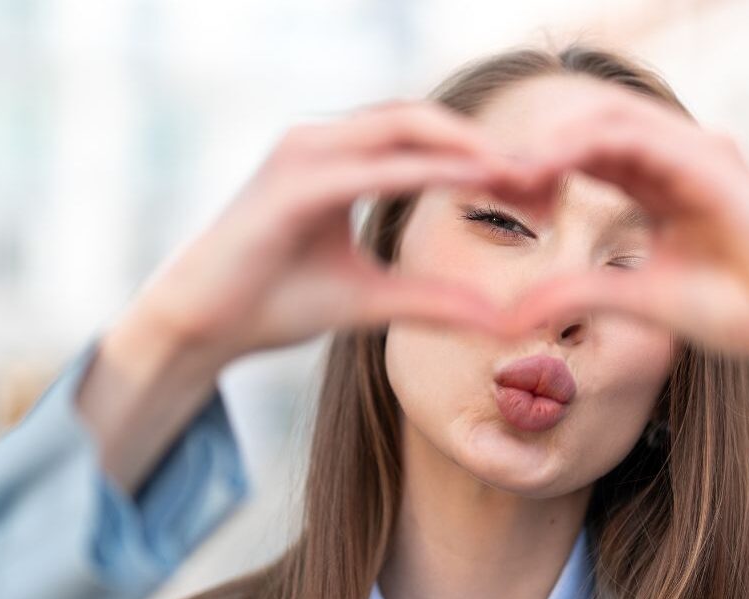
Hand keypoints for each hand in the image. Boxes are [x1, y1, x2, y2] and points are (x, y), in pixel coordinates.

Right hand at [81, 102, 531, 488]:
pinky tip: (473, 180)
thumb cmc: (273, 303)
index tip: (541, 189)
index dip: (484, 157)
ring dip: (465, 144)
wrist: (201, 327)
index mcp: (339, 160)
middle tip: (547, 174)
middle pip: (422, 121)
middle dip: (486, 143)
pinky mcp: (291, 182)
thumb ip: (432, 300)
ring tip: (522, 170)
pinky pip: (372, 166)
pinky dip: (425, 169)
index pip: (426, 142)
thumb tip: (500, 318)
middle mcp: (322, 142)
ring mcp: (303, 154)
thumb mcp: (370, 298)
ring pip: (401, 126)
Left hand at [507, 80, 748, 432]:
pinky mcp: (713, 161)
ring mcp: (695, 151)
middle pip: (585, 125)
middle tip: (485, 176)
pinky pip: (637, 135)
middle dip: (533, 145)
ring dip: (549, 140)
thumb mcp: (637, 299)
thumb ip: (577, 294)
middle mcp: (673, 155)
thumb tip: (510, 314)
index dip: (532, 165)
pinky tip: (546, 170)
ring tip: (506, 173)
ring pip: (604, 118)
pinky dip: (584, 144)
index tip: (490, 193)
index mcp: (655, 179)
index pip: (580, 152)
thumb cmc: (735, 309)